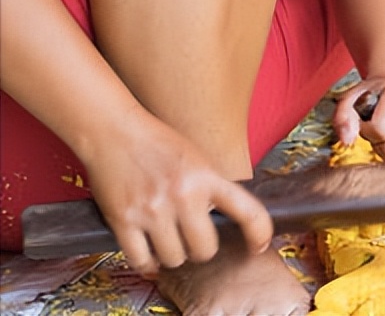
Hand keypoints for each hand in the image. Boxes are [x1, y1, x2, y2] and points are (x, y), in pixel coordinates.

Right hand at [82, 112, 271, 275]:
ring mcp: (153, 210)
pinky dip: (146, 263)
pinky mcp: (124, 221)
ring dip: (172, 256)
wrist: (115, 131)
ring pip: (174, 259)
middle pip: (205, 250)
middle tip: (193, 241)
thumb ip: (210, 187)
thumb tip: (222, 219)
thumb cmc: (158, 143)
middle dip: (200, 250)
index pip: (247, 211)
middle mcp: (184, 195)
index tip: (258, 245)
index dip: (259, 233)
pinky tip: (149, 253)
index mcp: (208, 177)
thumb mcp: (197, 158)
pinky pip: (141, 261)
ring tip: (168, 242)